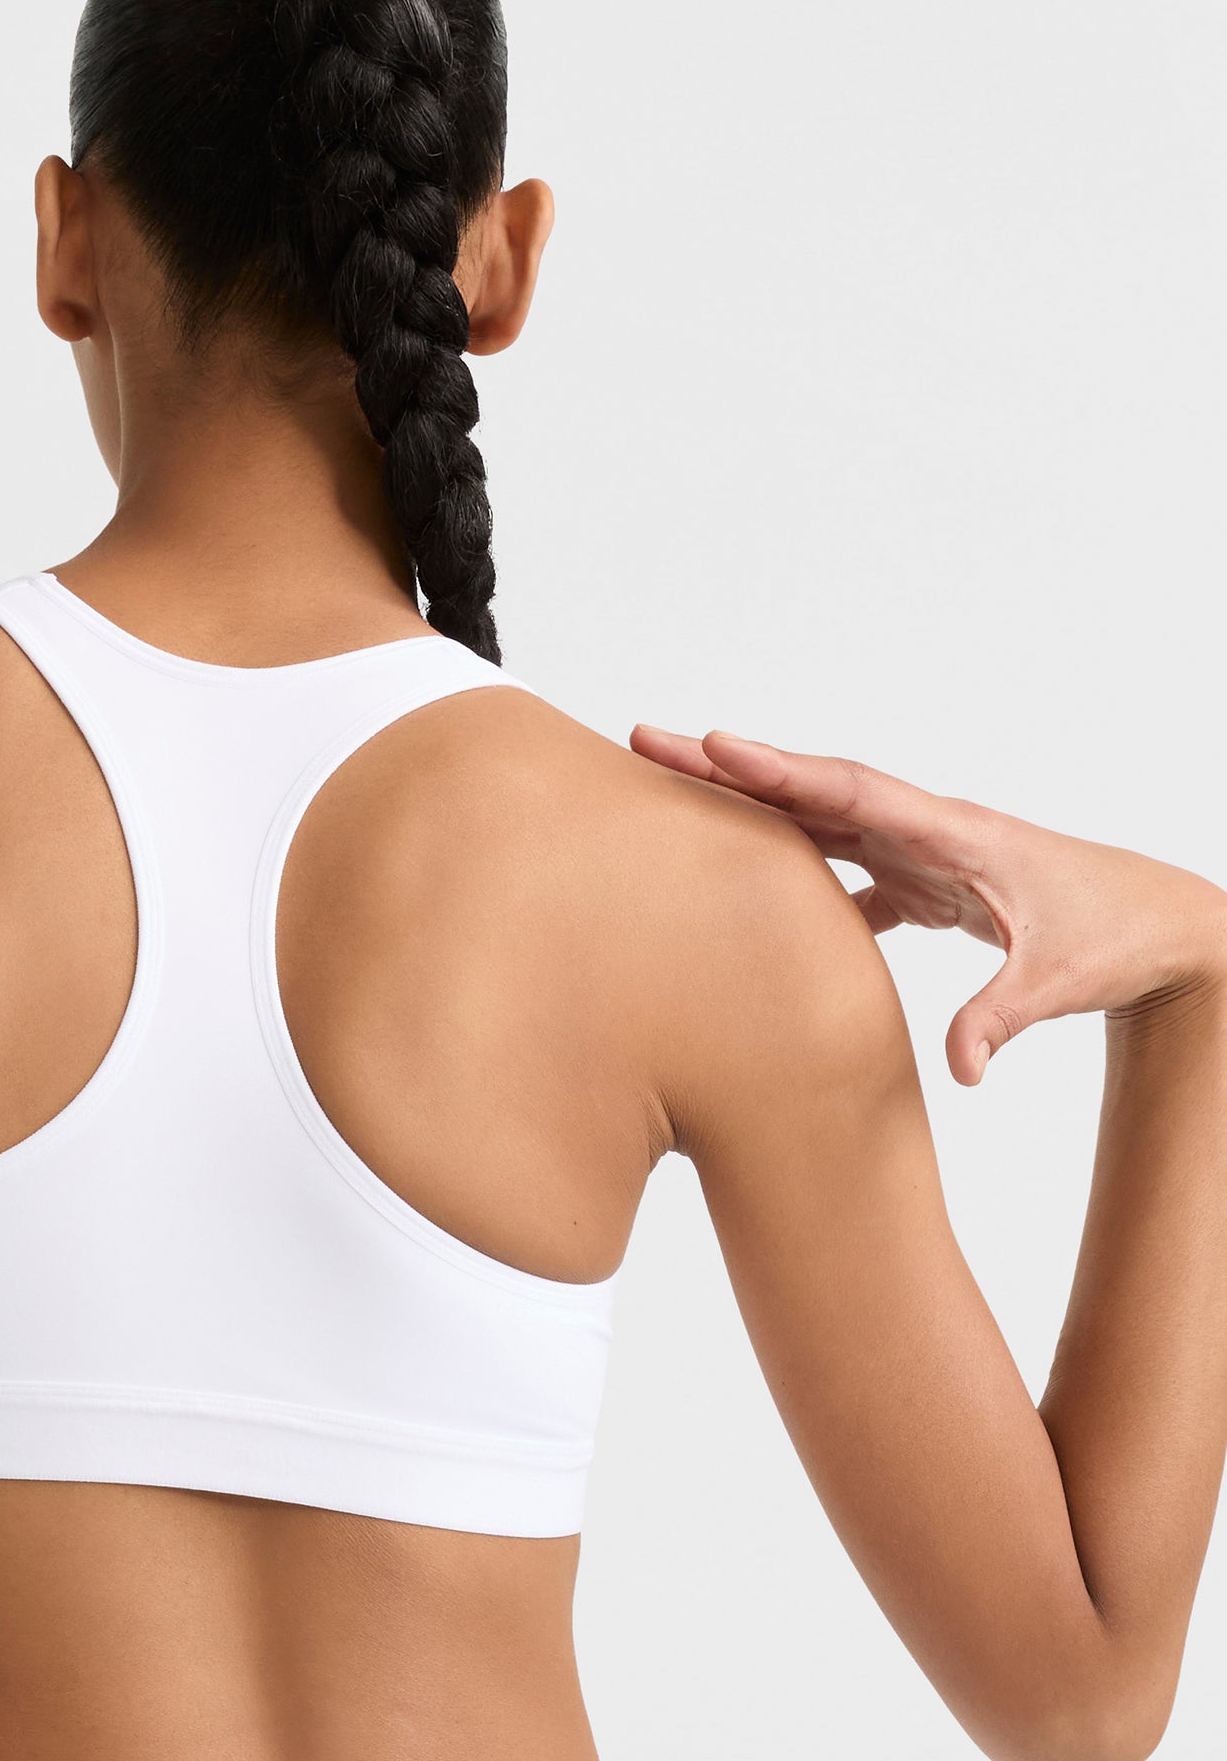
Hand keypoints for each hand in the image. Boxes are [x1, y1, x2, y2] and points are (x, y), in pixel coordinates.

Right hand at [629, 726, 1226, 1084]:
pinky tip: (741, 883)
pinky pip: (840, 863)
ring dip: (745, 802)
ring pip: (815, 817)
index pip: (852, 790)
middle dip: (728, 764)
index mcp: (952, 833)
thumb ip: (1002, 1017)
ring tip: (668, 785)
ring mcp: (917, 848)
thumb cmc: (1116, 937)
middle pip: (810, 787)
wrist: (1162, 924)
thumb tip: (963, 1072)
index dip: (781, 771)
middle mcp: (923, 828)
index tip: (716, 746)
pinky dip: (789, 863)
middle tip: (649, 739)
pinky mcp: (920, 878)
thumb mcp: (1061, 979)